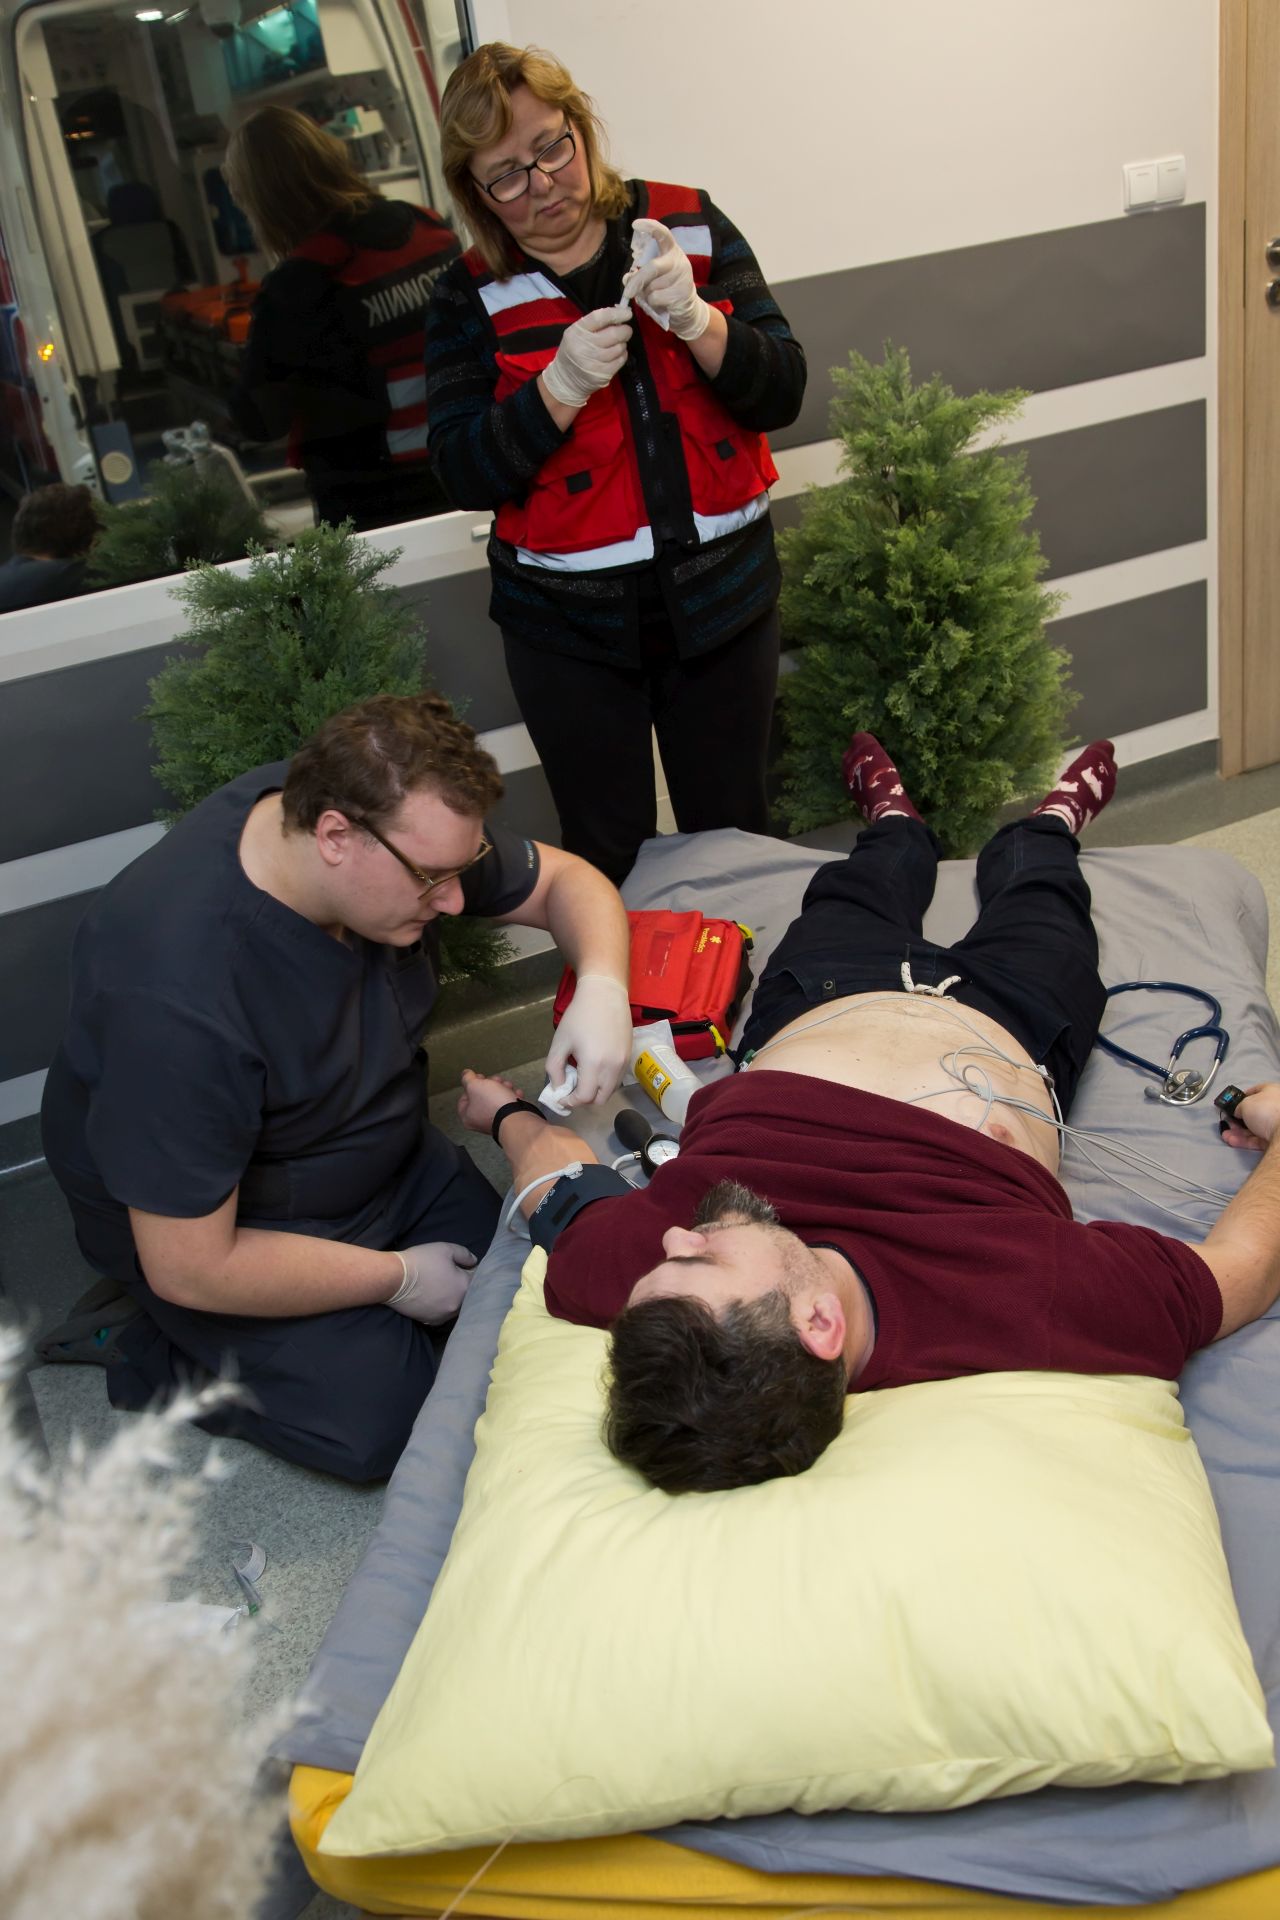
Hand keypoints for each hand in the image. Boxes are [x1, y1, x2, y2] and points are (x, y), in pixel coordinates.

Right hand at [386, 1241, 476, 1322]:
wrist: (394, 1279)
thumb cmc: (421, 1261)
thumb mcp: (446, 1249)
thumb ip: (465, 1255)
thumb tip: (473, 1262)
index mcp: (464, 1287)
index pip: (478, 1279)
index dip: (471, 1270)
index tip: (464, 1266)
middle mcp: (458, 1305)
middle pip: (468, 1295)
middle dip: (463, 1286)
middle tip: (452, 1276)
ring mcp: (444, 1316)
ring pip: (456, 1306)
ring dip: (453, 1297)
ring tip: (441, 1287)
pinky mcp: (431, 1321)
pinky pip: (442, 1313)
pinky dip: (441, 1306)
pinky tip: (433, 1297)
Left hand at [457, 1067, 525, 1135]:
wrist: (516, 1117)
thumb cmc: (493, 1104)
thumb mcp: (474, 1085)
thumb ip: (467, 1078)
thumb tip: (465, 1074)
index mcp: (468, 1116)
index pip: (465, 1098)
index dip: (472, 1085)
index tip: (479, 1078)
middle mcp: (480, 1121)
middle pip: (483, 1096)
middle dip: (492, 1084)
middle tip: (496, 1081)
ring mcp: (496, 1121)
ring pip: (497, 1099)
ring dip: (504, 1088)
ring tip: (509, 1087)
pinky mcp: (510, 1119)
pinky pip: (509, 1105)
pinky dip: (513, 1097)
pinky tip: (516, 1095)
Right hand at [541, 306, 631, 408]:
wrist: (565, 379)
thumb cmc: (574, 351)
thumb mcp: (576, 333)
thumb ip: (595, 324)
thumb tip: (619, 316)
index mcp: (577, 332)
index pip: (599, 317)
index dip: (616, 314)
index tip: (627, 313)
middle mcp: (584, 347)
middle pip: (613, 334)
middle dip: (625, 330)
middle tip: (626, 330)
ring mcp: (593, 362)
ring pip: (619, 347)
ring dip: (622, 344)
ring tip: (617, 344)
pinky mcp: (602, 374)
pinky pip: (620, 360)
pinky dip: (622, 355)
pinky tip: (616, 355)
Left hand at [547, 972, 632, 1106]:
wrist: (605, 994)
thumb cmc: (579, 1016)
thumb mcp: (560, 1042)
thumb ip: (555, 1069)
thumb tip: (559, 1088)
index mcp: (593, 1064)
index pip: (583, 1097)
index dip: (570, 1101)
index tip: (561, 1096)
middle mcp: (612, 1068)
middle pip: (599, 1100)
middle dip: (584, 1099)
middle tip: (572, 1087)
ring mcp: (624, 1063)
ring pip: (610, 1091)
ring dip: (596, 1091)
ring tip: (584, 1075)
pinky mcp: (629, 1057)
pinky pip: (617, 1080)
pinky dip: (605, 1081)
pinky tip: (596, 1066)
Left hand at [628, 219, 710, 341]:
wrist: (687, 309)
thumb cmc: (666, 290)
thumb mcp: (652, 278)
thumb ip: (639, 275)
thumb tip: (627, 279)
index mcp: (670, 251)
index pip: (663, 234)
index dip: (650, 227)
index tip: (635, 224)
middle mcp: (678, 260)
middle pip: (653, 267)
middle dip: (638, 281)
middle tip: (628, 292)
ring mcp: (683, 276)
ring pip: (653, 286)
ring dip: (647, 295)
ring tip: (656, 296)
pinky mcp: (682, 293)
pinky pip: (657, 298)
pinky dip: (653, 304)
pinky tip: (661, 304)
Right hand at [1220, 1082, 1279, 1151]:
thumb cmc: (1265, 1111)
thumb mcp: (1245, 1103)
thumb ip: (1239, 1106)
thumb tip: (1238, 1112)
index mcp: (1273, 1092)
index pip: (1256, 1091)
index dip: (1242, 1097)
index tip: (1233, 1103)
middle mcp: (1276, 1108)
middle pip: (1254, 1113)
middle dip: (1238, 1119)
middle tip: (1228, 1121)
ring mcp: (1276, 1124)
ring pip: (1254, 1128)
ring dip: (1238, 1132)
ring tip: (1226, 1135)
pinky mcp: (1275, 1139)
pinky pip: (1257, 1139)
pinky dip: (1244, 1140)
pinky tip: (1232, 1141)